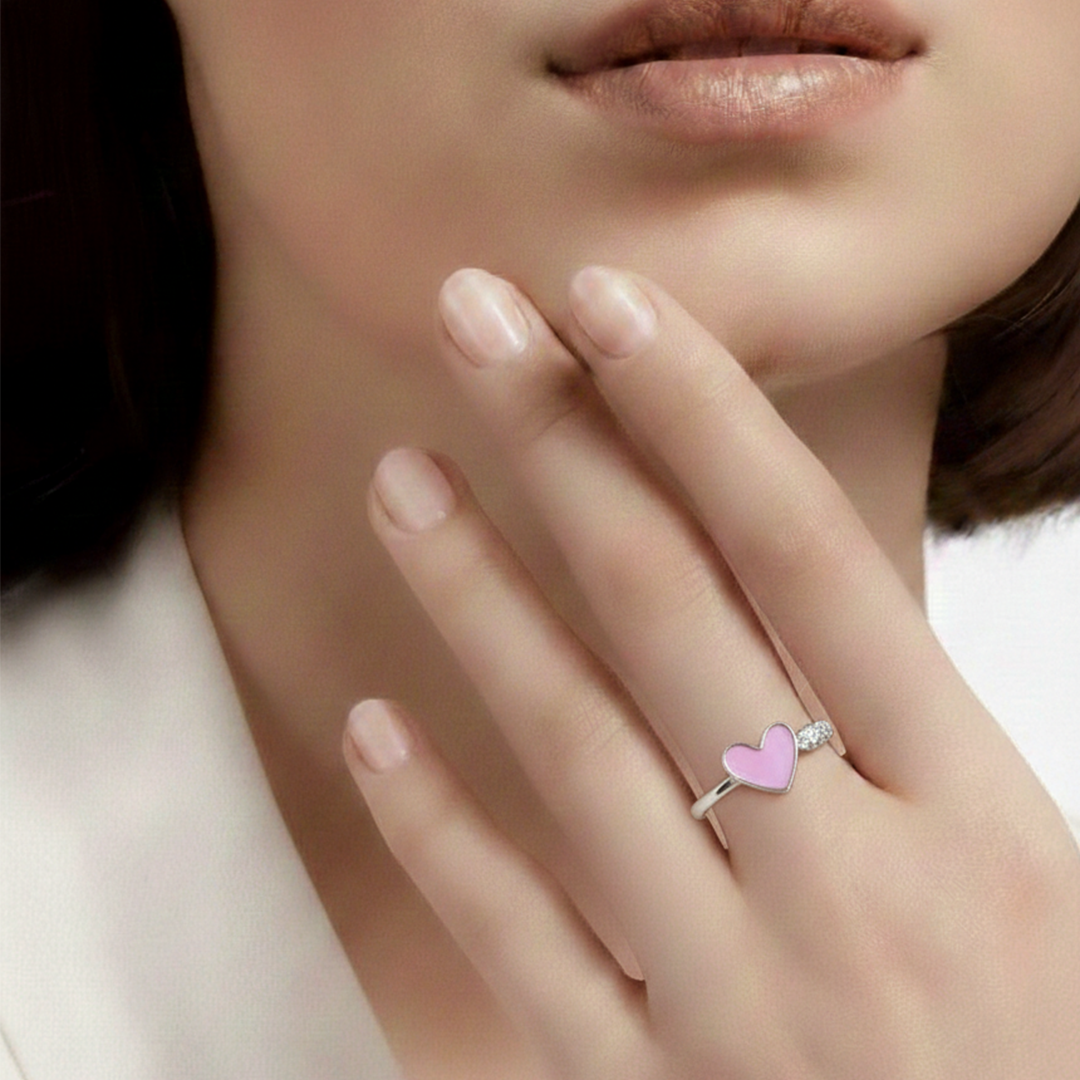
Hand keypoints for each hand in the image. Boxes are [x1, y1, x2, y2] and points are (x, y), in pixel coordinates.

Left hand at [343, 266, 1079, 1077]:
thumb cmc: (1044, 1049)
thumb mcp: (1029, 870)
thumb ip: (907, 733)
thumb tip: (789, 578)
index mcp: (974, 815)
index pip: (808, 555)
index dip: (700, 412)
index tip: (611, 302)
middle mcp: (850, 885)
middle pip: (672, 613)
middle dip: (565, 446)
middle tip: (474, 321)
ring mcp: (741, 997)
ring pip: (576, 752)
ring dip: (479, 598)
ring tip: (404, 478)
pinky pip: (524, 944)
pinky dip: (439, 835)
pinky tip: (372, 731)